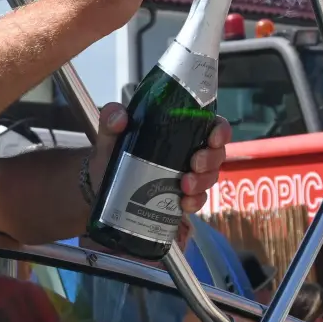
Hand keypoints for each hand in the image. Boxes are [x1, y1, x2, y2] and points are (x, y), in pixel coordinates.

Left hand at [87, 103, 230, 216]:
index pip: (210, 125)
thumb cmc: (112, 159)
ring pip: (210, 176)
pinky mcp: (181, 198)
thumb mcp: (109, 138)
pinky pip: (198, 200)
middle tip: (195, 164)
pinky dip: (195, 202)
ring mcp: (187, 177)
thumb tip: (120, 118)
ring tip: (186, 185)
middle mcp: (188, 153)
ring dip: (203, 180)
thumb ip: (111, 121)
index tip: (213, 137)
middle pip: (216, 153)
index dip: (220, 130)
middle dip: (211, 158)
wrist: (102, 191)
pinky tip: (184, 203)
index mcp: (177, 132)